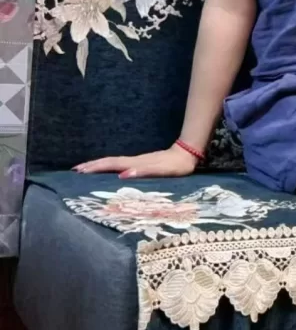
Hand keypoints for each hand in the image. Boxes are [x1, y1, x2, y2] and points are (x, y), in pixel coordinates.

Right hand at [73, 144, 198, 178]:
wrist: (187, 154)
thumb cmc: (176, 166)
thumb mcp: (162, 170)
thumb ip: (144, 171)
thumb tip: (123, 175)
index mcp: (136, 163)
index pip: (111, 165)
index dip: (96, 167)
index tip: (79, 170)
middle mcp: (134, 160)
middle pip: (109, 162)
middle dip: (92, 165)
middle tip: (75, 170)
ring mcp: (137, 160)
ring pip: (113, 162)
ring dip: (98, 165)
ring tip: (85, 169)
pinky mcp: (141, 162)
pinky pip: (120, 164)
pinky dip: (109, 166)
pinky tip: (107, 170)